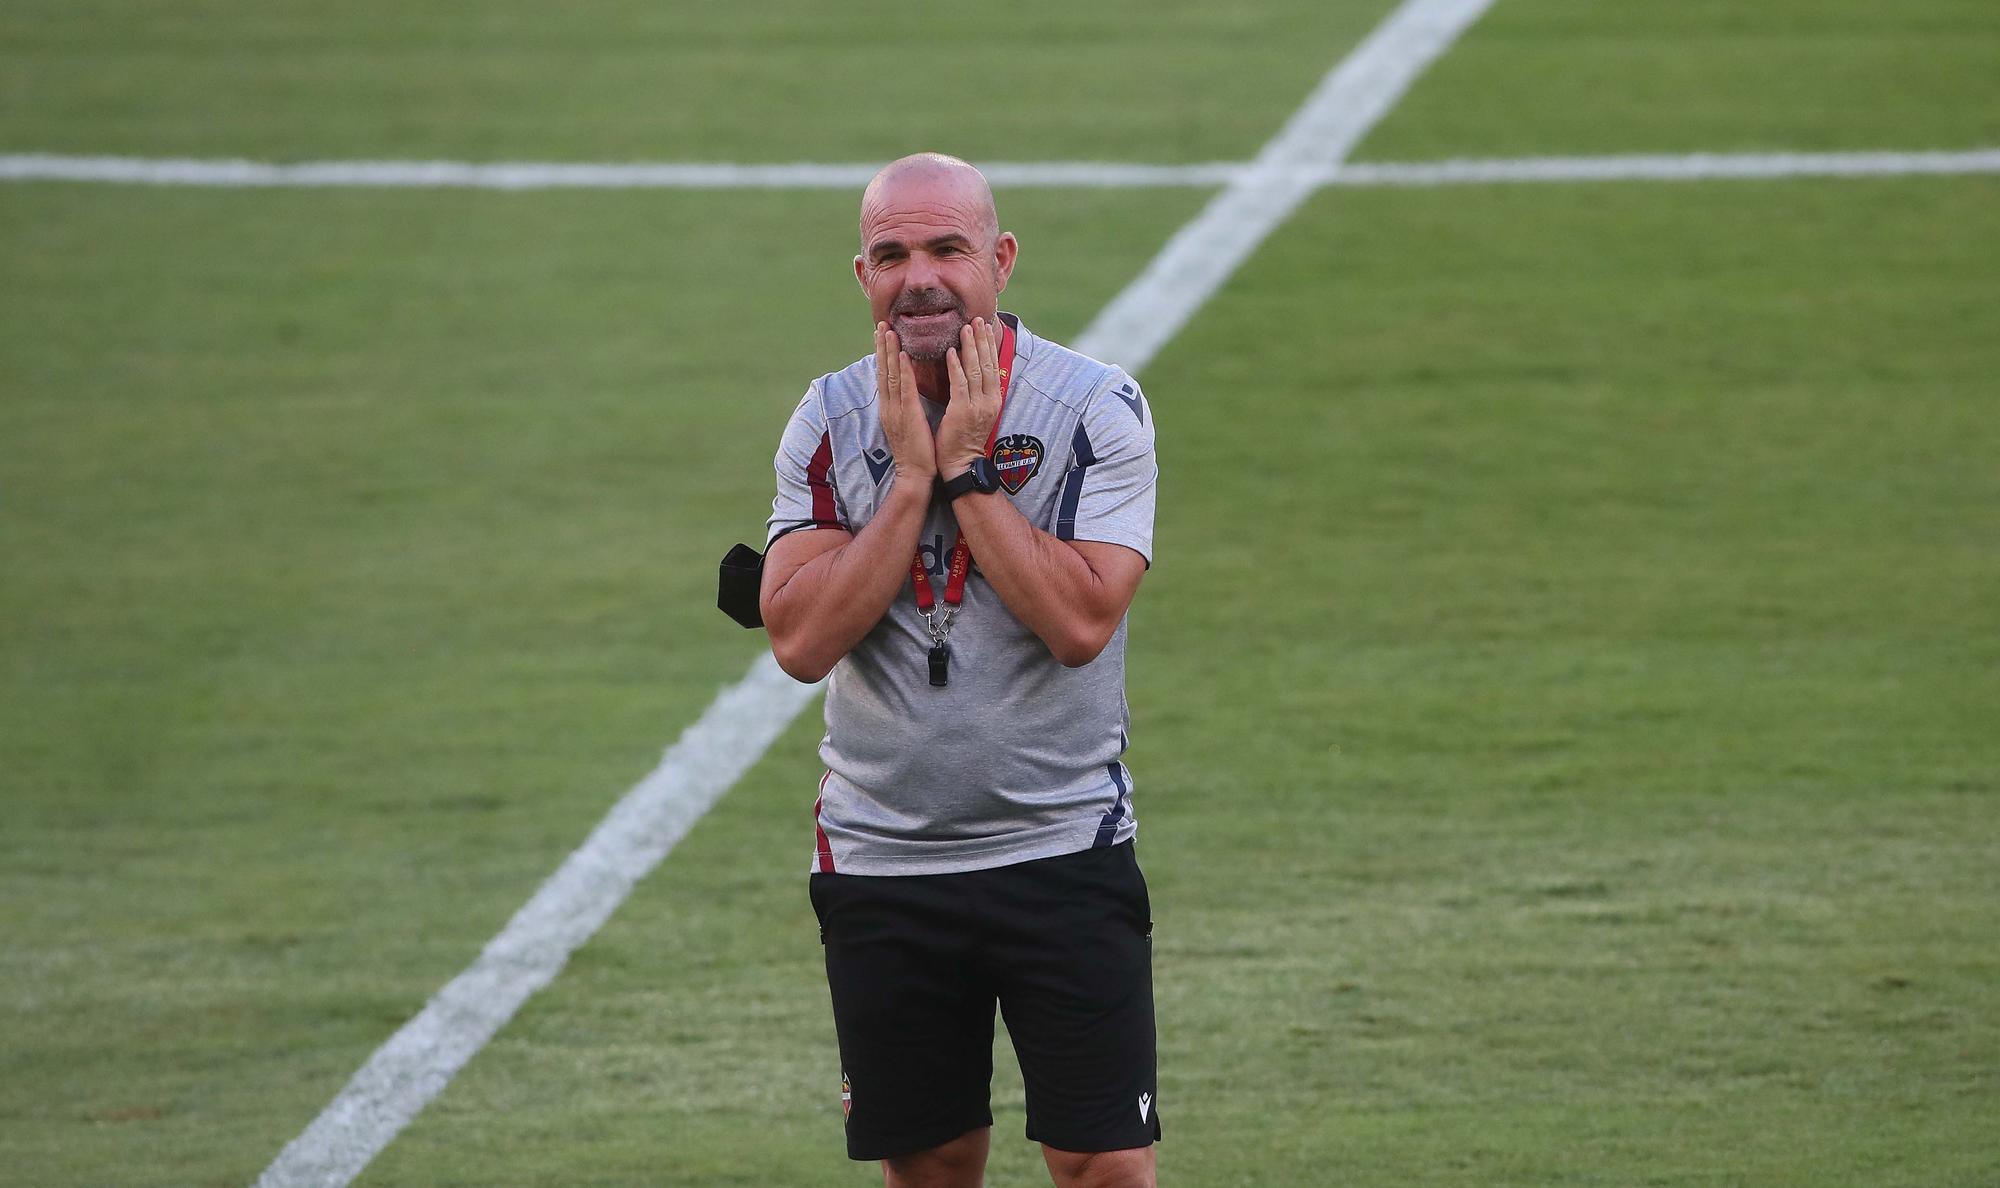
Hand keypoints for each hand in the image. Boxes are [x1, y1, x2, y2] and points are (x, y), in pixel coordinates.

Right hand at [875, 323, 936, 482]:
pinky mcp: (908, 416)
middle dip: (882, 347)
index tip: (882, 335)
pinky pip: (905, 390)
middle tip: (881, 324)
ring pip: (891, 375)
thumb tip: (908, 391)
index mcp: (889, 408)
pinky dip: (903, 371)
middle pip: (883, 371)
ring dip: (889, 352)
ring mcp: (896, 411)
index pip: (884, 376)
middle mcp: (889, 406)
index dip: (883, 354)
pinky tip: (903, 355)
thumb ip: (906, 406)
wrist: (915, 475)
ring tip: (889, 331)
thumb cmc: (917, 451)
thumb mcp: (908, 424)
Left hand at [936, 318, 1002, 477]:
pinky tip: (951, 351)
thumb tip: (975, 372)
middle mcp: (989, 400)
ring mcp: (977, 406)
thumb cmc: (964, 438)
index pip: (994, 366)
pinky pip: (960, 384)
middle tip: (977, 319)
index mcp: (994, 400)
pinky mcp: (962, 411)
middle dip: (983, 339)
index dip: (989, 345)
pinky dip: (956, 366)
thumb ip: (978, 392)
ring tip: (965, 327)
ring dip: (971, 347)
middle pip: (988, 363)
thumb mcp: (977, 412)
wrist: (961, 464)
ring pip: (976, 370)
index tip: (985, 326)